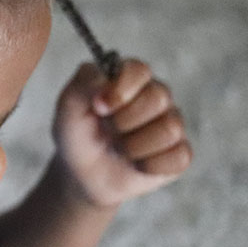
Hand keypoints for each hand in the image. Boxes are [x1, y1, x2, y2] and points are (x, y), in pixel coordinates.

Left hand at [52, 58, 192, 208]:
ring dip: (134, 146)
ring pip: (169, 129)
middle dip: (125, 121)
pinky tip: (135, 164)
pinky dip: (149, 165)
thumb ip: (83, 85)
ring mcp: (170, 123)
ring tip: (120, 149)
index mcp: (128, 78)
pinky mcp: (179, 153)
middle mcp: (155, 96)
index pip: (139, 70)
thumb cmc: (77, 135)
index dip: (121, 90)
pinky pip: (178, 157)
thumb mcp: (68, 108)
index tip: (98, 107)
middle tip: (108, 131)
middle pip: (158, 98)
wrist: (82, 176)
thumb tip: (106, 78)